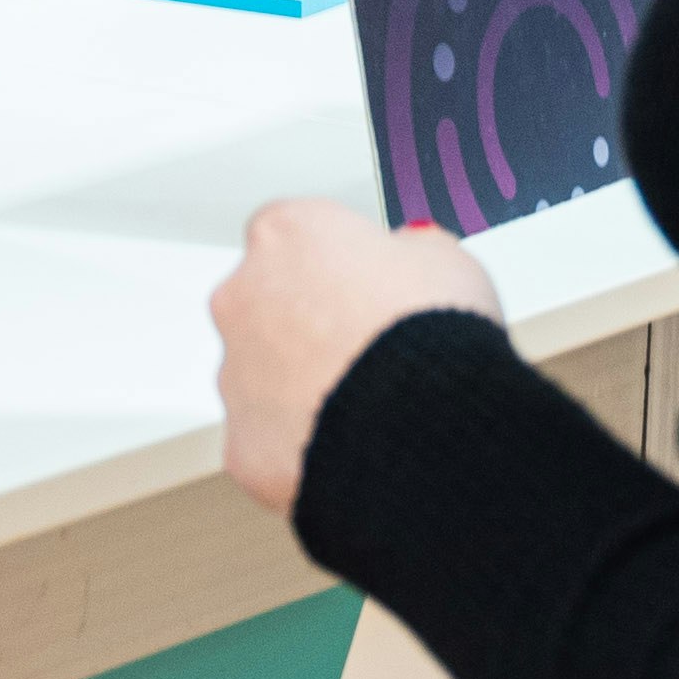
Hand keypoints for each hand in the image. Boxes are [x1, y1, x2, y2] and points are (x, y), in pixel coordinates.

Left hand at [213, 193, 498, 514]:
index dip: (337, 265)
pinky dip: (301, 445)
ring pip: (262, 377)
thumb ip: (409, 250)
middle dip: (308, 325)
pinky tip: (352, 443)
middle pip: (266, 305)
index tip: (368, 286)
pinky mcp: (242, 442)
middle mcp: (242, 296)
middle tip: (368, 348)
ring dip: (303, 386)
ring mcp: (234, 372)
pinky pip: (268, 440)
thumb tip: (410, 258)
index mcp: (286, 234)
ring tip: (369, 402)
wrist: (427, 419)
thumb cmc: (433, 334)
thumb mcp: (444, 258)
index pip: (295, 236)